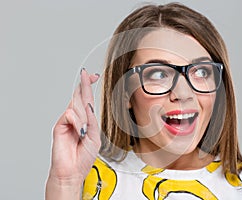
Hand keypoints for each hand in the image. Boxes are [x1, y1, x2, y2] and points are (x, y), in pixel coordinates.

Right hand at [46, 68, 100, 198]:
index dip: (88, 87)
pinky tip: (80, 131)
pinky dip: (78, 121)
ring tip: (85, 132)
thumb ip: (92, 121)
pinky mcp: (59, 125)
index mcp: (85, 120)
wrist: (72, 171)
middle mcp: (76, 118)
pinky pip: (70, 114)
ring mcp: (67, 121)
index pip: (86, 100)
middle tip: (88, 74)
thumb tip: (89, 106)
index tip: (93, 76)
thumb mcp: (95, 137)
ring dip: (85, 116)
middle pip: (80, 97)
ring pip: (77, 105)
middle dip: (85, 85)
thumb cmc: (83, 157)